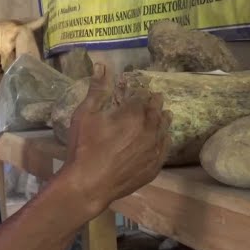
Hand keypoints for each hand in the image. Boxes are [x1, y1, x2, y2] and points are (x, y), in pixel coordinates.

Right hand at [64, 63, 171, 212]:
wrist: (90, 184)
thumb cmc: (84, 147)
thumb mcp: (85, 115)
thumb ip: (97, 89)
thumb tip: (102, 64)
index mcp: (133, 114)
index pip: (143, 97)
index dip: (142, 92)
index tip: (142, 89)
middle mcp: (149, 129)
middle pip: (156, 112)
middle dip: (156, 103)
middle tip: (157, 98)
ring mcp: (154, 150)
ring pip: (164, 130)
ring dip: (164, 120)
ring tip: (165, 114)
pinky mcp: (154, 167)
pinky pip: (164, 149)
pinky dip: (165, 140)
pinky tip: (164, 139)